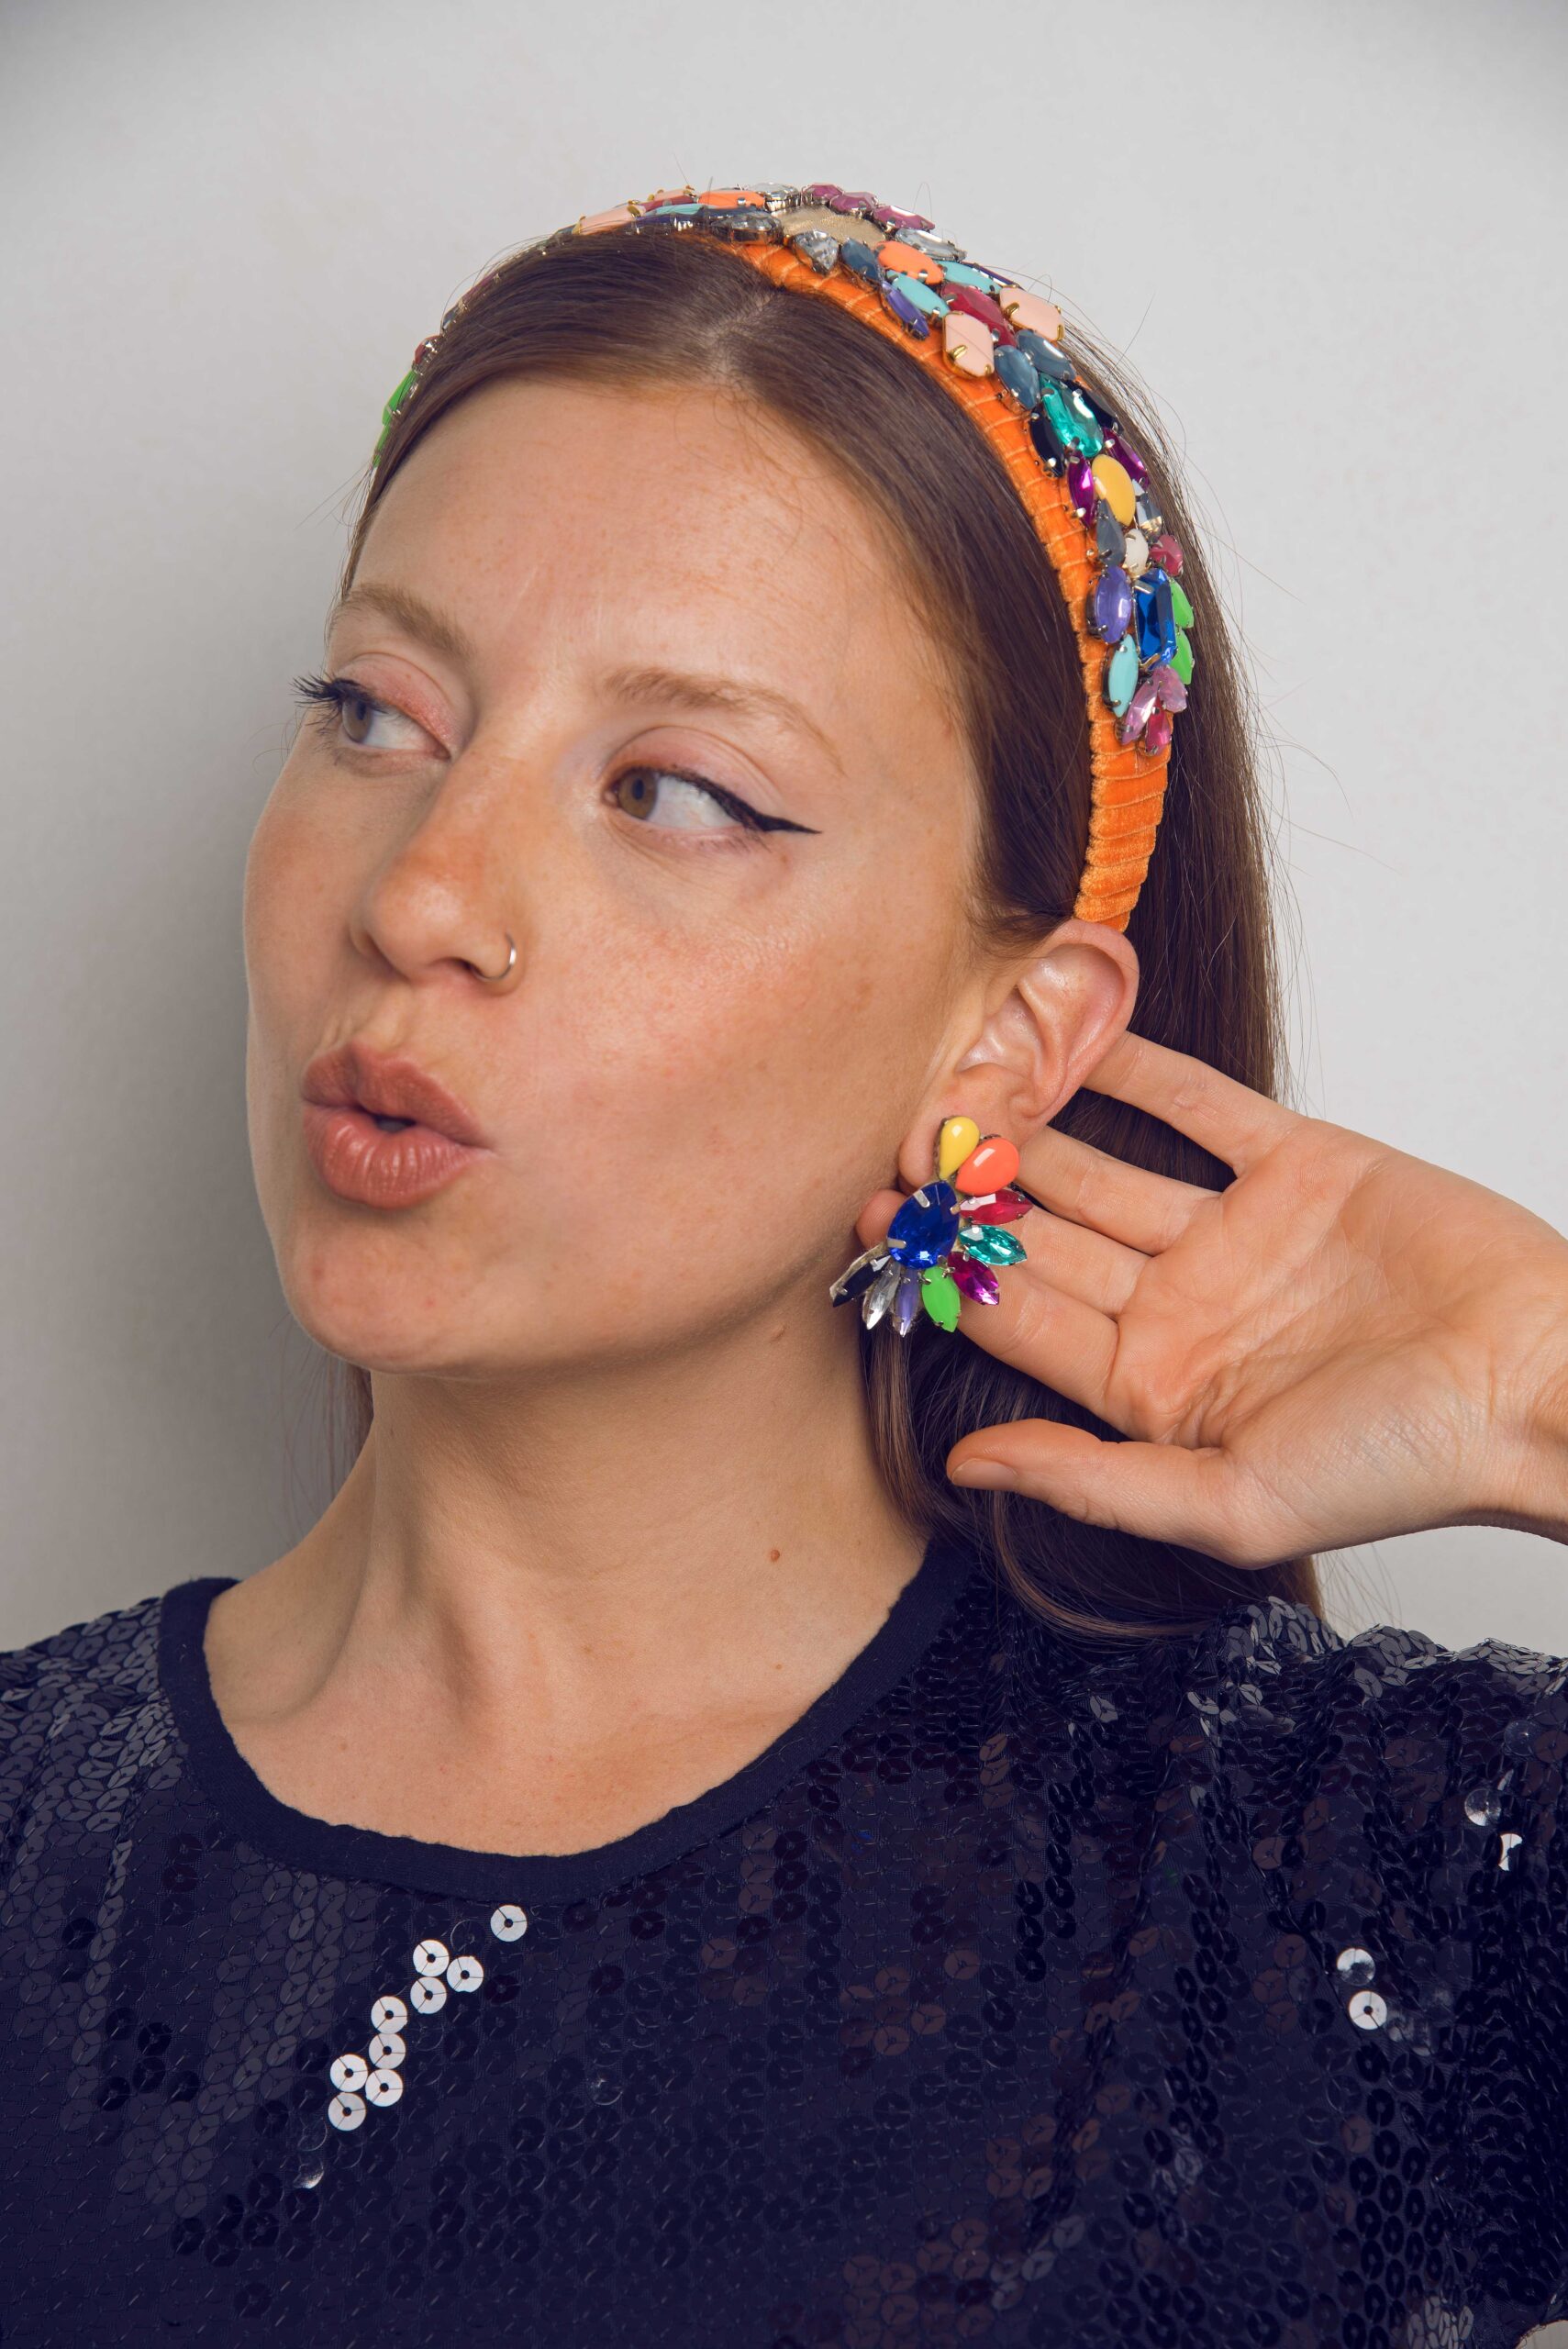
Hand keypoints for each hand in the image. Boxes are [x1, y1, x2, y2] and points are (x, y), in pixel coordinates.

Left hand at [856, 1034, 1567, 1564]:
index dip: (950, 1274)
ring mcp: (1236, 1232)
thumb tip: (966, 1463)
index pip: (1024, 1321)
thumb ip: (1090, 1480)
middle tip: (890, 1141)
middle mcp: (1182, 1307)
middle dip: (973, 1198)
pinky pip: (1198, 1106)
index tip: (875, 1227)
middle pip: (1051, 1239)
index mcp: (1153, 1388)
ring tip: (956, 1086)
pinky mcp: (1297, 1166)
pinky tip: (1067, 1037)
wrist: (1539, 1384)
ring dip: (1034, 1130)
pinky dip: (1136, 1068)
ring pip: (1107, 1166)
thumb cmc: (1403, 1464)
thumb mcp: (1228, 1501)